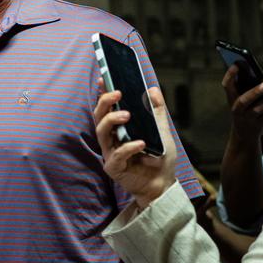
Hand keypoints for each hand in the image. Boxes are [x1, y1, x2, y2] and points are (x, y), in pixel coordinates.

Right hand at [94, 85, 175, 209]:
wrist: (164, 184)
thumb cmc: (160, 158)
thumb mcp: (162, 131)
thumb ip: (156, 111)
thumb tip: (152, 89)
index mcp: (118, 128)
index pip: (107, 108)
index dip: (102, 93)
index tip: (103, 78)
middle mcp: (111, 138)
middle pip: (99, 117)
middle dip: (105, 103)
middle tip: (117, 93)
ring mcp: (110, 153)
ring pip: (102, 133)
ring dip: (112, 121)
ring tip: (127, 114)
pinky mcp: (114, 168)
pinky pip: (117, 155)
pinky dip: (128, 147)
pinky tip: (141, 143)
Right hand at [222, 65, 262, 144]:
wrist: (245, 133)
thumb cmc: (245, 109)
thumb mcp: (242, 99)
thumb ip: (247, 88)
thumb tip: (260, 78)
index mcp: (231, 99)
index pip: (227, 86)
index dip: (229, 76)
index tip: (236, 65)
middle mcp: (237, 110)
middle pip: (243, 101)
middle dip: (255, 92)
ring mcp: (247, 119)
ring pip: (257, 110)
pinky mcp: (258, 126)